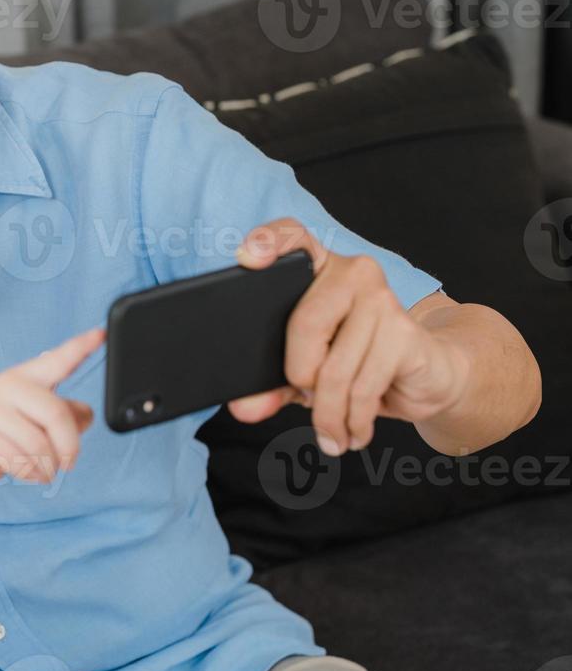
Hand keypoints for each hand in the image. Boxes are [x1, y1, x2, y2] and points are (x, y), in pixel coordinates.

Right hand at [0, 329, 103, 484]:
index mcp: (27, 376)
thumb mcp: (41, 422)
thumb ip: (69, 415)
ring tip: (45, 470)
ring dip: (49, 466)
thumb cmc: (9, 434)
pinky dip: (32, 474)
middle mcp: (6, 385)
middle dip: (69, 445)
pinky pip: (18, 460)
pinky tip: (31, 474)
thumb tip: (85, 415)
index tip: (101, 334)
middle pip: (55, 413)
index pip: (58, 360)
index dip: (80, 348)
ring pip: (38, 444)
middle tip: (69, 462)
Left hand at [227, 219, 467, 455]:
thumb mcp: (305, 371)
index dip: (269, 242)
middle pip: (306, 324)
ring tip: (329, 432)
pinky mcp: (405, 332)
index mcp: (318, 268)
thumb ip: (270, 385)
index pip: (293, 237)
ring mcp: (382, 299)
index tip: (247, 259)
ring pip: (334, 367)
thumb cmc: (356, 363)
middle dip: (298, 376)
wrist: (426, 376)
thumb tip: (244, 408)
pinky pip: (363, 386)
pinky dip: (352, 420)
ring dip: (327, 412)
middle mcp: (353, 273)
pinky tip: (352, 432)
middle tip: (304, 396)